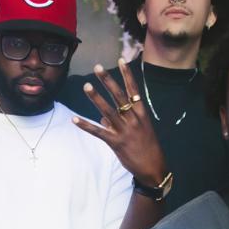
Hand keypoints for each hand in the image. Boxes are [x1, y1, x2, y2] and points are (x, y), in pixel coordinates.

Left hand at [72, 58, 167, 185]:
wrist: (154, 168)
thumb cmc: (147, 147)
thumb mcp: (140, 130)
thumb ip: (121, 121)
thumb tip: (102, 119)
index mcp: (142, 114)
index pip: (133, 90)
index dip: (127, 75)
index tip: (121, 60)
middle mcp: (134, 119)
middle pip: (119, 96)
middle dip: (108, 81)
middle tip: (98, 68)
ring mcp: (125, 131)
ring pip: (108, 111)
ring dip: (96, 98)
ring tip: (87, 86)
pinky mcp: (116, 143)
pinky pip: (98, 132)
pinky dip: (86, 125)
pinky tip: (74, 119)